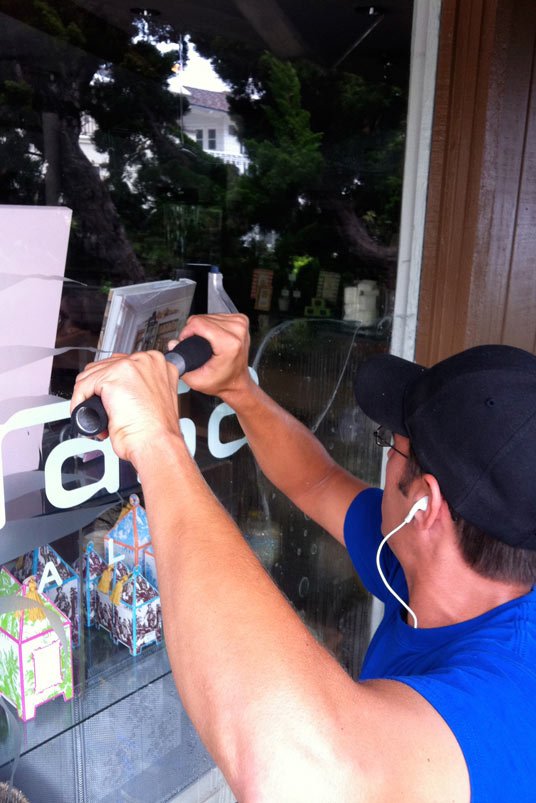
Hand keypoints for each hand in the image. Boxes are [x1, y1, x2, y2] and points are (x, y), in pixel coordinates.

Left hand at [71, 350, 180, 466]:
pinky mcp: (113, 378)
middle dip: (97, 389)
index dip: (110, 383)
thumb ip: (142, 386)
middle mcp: (146, 361)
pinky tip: (86, 414)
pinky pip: (83, 386)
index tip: (106, 396)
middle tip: (102, 409)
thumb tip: (122, 387)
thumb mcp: (155, 400)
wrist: (156, 444)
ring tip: (97, 415)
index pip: (121, 363)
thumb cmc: (156, 431)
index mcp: (158, 364)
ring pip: (91, 374)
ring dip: (87, 396)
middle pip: (105, 366)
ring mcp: (129, 367)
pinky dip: (79, 403)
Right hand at [169, 314, 252, 400]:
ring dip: (203, 328)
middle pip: (202, 318)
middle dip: (194, 331)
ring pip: (208, 316)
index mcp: (229, 343)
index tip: (186, 343)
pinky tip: (213, 338)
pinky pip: (216, 316)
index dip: (187, 332)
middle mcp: (237, 330)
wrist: (236, 382)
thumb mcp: (196, 380)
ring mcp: (240, 324)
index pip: (198, 323)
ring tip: (207, 344)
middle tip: (198, 347)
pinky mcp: (240, 320)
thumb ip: (181, 362)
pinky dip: (211, 326)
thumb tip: (173, 343)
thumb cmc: (222, 381)